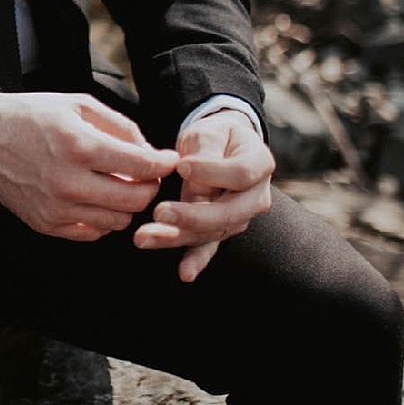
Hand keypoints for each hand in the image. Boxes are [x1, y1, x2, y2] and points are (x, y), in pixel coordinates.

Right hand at [0, 91, 174, 240]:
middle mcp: (70, 182)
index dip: (164, 163)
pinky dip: (103, 218)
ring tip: (117, 185)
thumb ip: (119, 126)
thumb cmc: (31, 116)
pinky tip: (95, 198)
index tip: (169, 160)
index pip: (142, 166)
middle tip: (145, 174)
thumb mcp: (77, 104)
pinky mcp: (46, 224)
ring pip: (118, 221)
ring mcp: (57, 208)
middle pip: (136, 200)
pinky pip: (93, 232)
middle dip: (149, 186)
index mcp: (80, 146)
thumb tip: (149, 151)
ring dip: (126, 205)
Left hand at [133, 108, 274, 280]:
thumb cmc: (215, 136)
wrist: (220, 146)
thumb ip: (205, 151)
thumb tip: (189, 172)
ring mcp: (240, 216)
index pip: (240, 175)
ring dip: (177, 237)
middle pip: (229, 213)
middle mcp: (256, 196)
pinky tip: (185, 273)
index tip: (182, 167)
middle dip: (192, 216)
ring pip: (211, 232)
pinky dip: (197, 259)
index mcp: (260, 164)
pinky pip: (209, 246)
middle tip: (159, 211)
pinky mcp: (221, 229)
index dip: (212, 173)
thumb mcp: (210, 131)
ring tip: (144, 237)